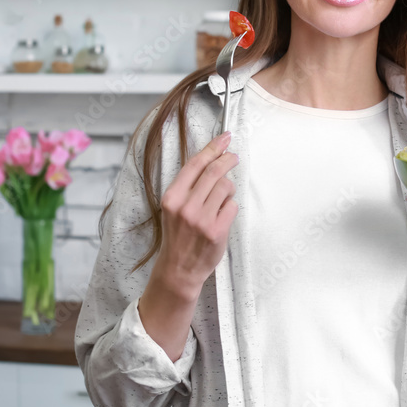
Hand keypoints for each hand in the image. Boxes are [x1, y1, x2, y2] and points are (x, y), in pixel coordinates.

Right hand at [154, 131, 238, 296]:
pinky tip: (222, 216)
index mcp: (172, 197)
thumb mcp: (174, 208)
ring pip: (226, 187)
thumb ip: (189, 187)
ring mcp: (201, 219)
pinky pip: (232, 206)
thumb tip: (213, 160)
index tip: (225, 138)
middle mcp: (185, 206)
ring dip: (229, 189)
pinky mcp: (216, 230)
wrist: (179, 268)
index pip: (195, 164)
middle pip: (214, 171)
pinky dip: (231, 207)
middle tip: (234, 156)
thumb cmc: (179, 235)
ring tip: (222, 200)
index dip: (213, 147)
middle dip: (228, 159)